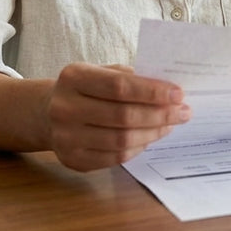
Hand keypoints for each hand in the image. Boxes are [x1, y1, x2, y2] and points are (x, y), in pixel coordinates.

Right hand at [44, 62, 190, 170]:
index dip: (152, 92)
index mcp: (73, 78)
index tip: (179, 94)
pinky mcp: (72, 159)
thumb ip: (131, 78)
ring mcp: (66, 137)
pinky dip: (138, 147)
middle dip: (160, 114)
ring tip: (170, 124)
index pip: (119, 87)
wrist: (46, 112)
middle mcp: (64, 108)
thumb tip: (170, 92)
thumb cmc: (86, 88)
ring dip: (153, 133)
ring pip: (121, 140)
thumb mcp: (101, 72)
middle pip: (123, 116)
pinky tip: (151, 137)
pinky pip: (115, 157)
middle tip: (183, 112)